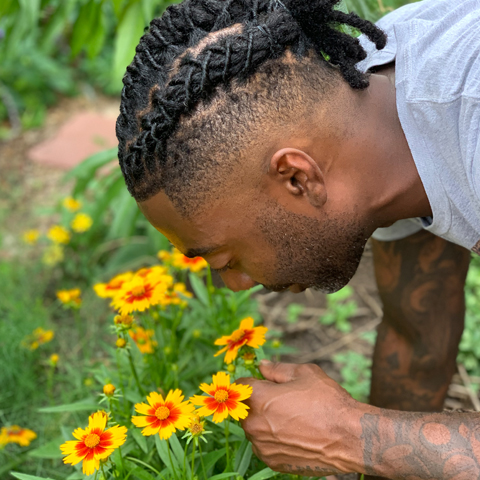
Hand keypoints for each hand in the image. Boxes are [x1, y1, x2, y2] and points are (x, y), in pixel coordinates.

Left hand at [236, 361, 364, 476]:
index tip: (268, 383)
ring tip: (292, 418)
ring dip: (266, 421)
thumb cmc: (327, 401)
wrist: (349, 438)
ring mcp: (262, 446)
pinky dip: (274, 439)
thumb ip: (277, 369)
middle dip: (259, 402)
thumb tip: (262, 366)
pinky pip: (265, 445)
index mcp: (259, 398)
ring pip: (255, 427)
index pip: (243, 385)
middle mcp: (254, 424)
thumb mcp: (304, 373)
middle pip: (247, 407)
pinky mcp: (272, 462)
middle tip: (284, 401)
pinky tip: (295, 434)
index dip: (256, 381)